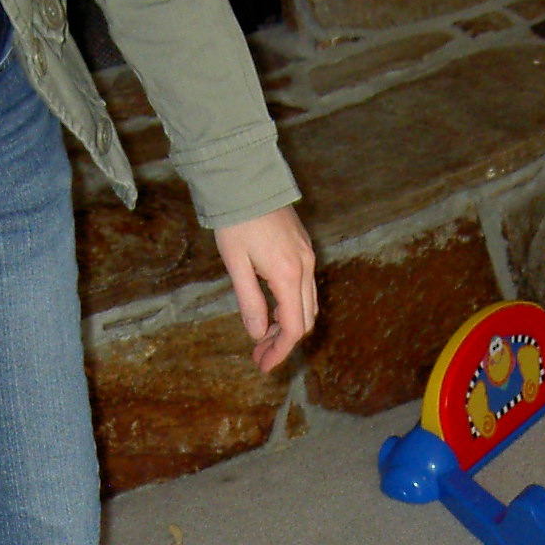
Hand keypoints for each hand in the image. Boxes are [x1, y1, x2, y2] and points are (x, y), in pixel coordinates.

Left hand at [213, 205, 316, 370]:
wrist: (247, 179)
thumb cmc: (237, 220)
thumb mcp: (236, 264)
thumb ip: (249, 301)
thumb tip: (257, 334)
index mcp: (288, 275)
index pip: (292, 328)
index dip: (280, 351)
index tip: (263, 365)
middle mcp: (305, 268)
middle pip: (304, 320)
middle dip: (284, 343)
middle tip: (260, 355)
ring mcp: (307, 257)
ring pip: (307, 304)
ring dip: (289, 325)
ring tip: (264, 336)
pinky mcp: (304, 248)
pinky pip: (305, 287)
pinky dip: (292, 306)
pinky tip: (272, 309)